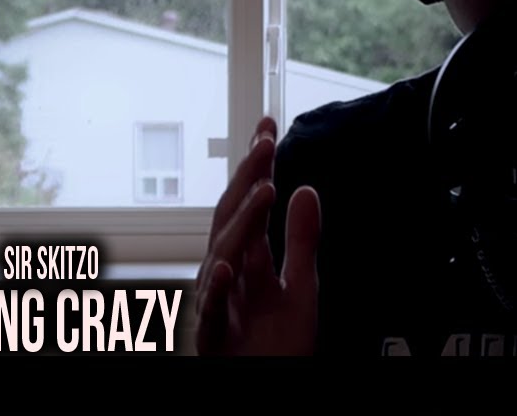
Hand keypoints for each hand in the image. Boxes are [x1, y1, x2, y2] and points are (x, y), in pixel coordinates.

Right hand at [195, 116, 321, 355]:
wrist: (267, 388)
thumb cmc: (277, 345)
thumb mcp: (301, 286)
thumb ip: (301, 240)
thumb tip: (304, 189)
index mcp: (246, 260)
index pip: (248, 203)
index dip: (257, 167)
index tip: (268, 127)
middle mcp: (225, 274)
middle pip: (230, 218)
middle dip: (247, 180)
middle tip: (266, 145)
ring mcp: (217, 304)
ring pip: (222, 256)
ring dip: (242, 223)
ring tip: (264, 192)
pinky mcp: (214, 339)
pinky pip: (212, 312)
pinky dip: (219, 288)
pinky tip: (230, 265)